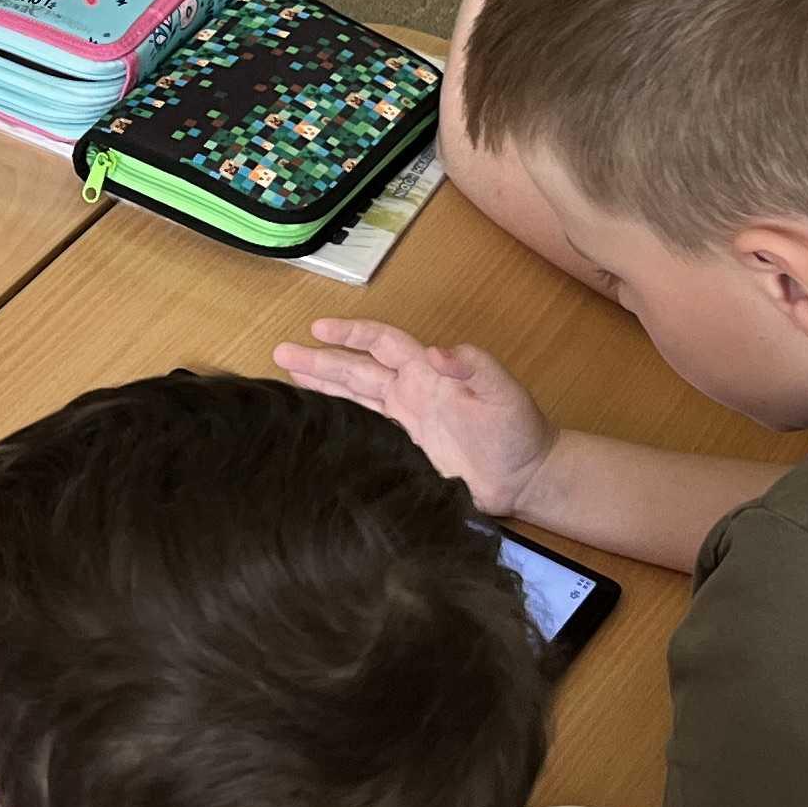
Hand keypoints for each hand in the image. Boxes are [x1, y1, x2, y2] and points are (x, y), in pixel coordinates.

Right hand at [275, 320, 557, 519]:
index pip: (382, 344)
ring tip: (285, 378)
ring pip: (352, 399)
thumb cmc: (518, 428)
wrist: (527, 477)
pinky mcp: (401, 454)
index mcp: (427, 372)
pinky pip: (362, 433)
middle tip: (280, 353)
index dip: (352, 335)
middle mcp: (408, 393)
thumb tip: (437, 351)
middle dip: (319, 361)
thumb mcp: (503, 391)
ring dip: (321, 387)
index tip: (319, 329)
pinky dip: (337, 425)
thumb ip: (475, 366)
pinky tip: (315, 425)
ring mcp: (403, 424)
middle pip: (356, 371)